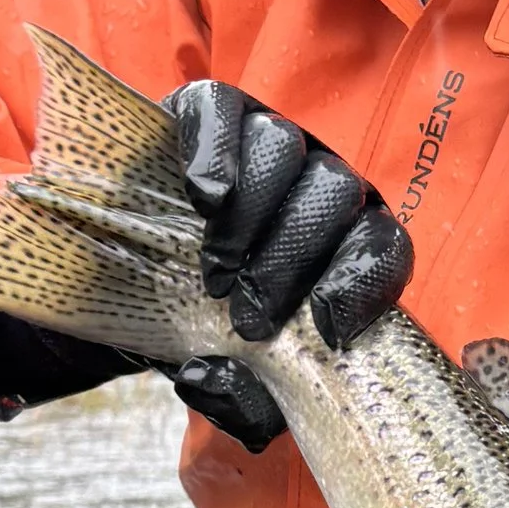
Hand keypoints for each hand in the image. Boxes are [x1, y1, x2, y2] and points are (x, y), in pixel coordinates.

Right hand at [0, 83, 412, 454]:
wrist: (124, 278)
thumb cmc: (199, 324)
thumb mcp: (226, 372)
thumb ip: (238, 397)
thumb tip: (218, 383)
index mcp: (345, 241)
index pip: (384, 247)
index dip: (364, 283)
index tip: (327, 328)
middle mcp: (319, 181)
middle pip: (335, 197)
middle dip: (293, 262)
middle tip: (246, 316)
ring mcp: (267, 136)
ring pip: (286, 150)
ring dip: (252, 219)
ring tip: (213, 273)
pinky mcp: (211, 110)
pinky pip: (224, 112)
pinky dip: (217, 152)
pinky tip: (202, 198)